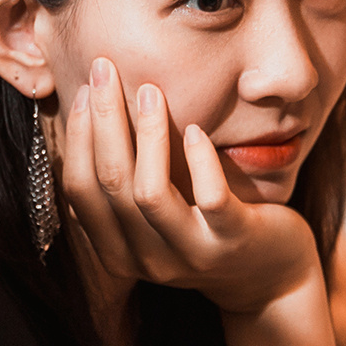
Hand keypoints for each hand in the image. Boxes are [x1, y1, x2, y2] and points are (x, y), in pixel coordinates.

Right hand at [60, 58, 323, 315]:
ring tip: (149, 91)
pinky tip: (197, 129)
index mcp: (118, 252)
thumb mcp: (157, 216)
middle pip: (110, 184)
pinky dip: (200, 160)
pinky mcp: (234, 241)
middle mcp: (148, 260)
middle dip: (103, 120)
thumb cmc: (205, 229)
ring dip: (146, 135)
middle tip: (104, 68)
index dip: (77, 137)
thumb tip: (90, 117)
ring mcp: (192, 254)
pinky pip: (211, 199)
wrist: (269, 277)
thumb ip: (125, 184)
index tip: (85, 90)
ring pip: (150, 193)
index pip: (80, 191)